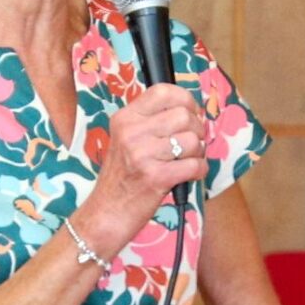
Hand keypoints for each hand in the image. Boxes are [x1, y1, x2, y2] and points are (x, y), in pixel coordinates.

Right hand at [76, 83, 209, 254]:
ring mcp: (142, 154)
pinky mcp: (155, 177)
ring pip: (192, 140)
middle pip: (184, 116)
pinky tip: (188, 175)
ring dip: (198, 153)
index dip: (185, 99)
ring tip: (186, 161)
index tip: (191, 112)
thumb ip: (151, 123)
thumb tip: (191, 110)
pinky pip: (195, 165)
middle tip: (191, 144)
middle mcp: (131, 132)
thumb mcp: (126, 141)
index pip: (163, 91)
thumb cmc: (122, 178)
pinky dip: (199, 171)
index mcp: (124, 118)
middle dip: (197, 130)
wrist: (105, 213)